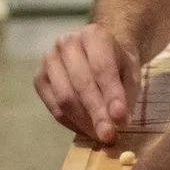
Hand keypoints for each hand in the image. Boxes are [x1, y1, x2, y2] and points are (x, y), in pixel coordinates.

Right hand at [35, 24, 141, 143]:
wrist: (98, 53)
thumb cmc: (117, 64)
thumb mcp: (131, 73)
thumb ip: (125, 94)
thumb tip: (118, 121)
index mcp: (94, 34)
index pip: (102, 68)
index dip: (111, 95)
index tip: (121, 119)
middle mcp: (67, 42)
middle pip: (81, 84)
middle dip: (96, 113)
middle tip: (109, 135)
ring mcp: (49, 59)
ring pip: (64, 98)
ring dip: (83, 122)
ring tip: (100, 135)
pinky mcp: (39, 78)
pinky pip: (54, 107)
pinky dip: (71, 123)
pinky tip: (86, 129)